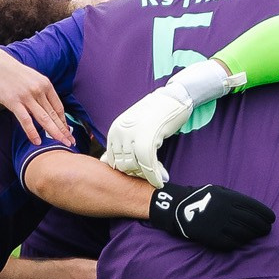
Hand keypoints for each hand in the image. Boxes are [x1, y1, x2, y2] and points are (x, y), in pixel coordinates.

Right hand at [0, 47, 73, 145]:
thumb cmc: (12, 72)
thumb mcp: (32, 78)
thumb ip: (41, 91)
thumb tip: (47, 105)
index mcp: (45, 84)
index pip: (58, 107)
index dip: (64, 122)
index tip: (67, 132)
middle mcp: (39, 90)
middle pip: (54, 115)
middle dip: (63, 131)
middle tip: (71, 143)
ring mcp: (27, 96)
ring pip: (44, 118)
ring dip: (53, 133)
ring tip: (61, 144)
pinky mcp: (14, 102)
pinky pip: (26, 120)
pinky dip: (32, 132)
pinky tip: (37, 142)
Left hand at [103, 64, 229, 186]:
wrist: (174, 98)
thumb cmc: (156, 114)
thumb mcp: (133, 127)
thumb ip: (121, 144)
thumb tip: (103, 162)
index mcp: (115, 131)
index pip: (113, 161)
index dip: (128, 171)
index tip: (141, 173)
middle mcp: (120, 133)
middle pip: (125, 165)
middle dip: (138, 175)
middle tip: (152, 176)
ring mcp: (133, 135)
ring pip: (136, 167)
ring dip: (148, 176)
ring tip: (159, 177)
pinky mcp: (148, 138)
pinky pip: (149, 164)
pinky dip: (155, 176)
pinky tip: (161, 180)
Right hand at [146, 181, 274, 250]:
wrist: (179, 208)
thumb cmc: (202, 197)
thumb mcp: (220, 191)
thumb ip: (236, 199)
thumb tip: (254, 210)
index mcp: (231, 198)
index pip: (256, 208)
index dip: (266, 215)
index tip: (271, 219)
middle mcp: (228, 212)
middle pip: (253, 222)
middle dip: (263, 227)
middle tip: (266, 229)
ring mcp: (221, 225)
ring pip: (245, 233)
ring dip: (254, 235)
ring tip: (257, 235)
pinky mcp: (214, 237)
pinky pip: (233, 242)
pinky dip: (241, 242)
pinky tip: (243, 241)